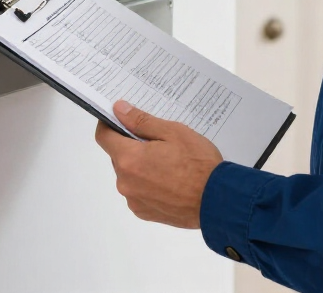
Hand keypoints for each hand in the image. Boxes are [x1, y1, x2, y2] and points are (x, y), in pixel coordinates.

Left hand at [95, 100, 222, 228]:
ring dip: (141, 166)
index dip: (109, 124)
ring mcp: (134, 200)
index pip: (103, 137)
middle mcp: (125, 182)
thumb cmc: (198, 163)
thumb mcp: (173, 132)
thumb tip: (119, 109)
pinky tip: (170, 180)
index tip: (120, 118)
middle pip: (118, 156)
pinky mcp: (144, 213)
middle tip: (158, 141)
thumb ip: (141, 121)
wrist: (218, 201)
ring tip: (169, 163)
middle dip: (132, 146)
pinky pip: (138, 191)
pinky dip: (148, 183)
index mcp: (129, 159)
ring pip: (129, 174)